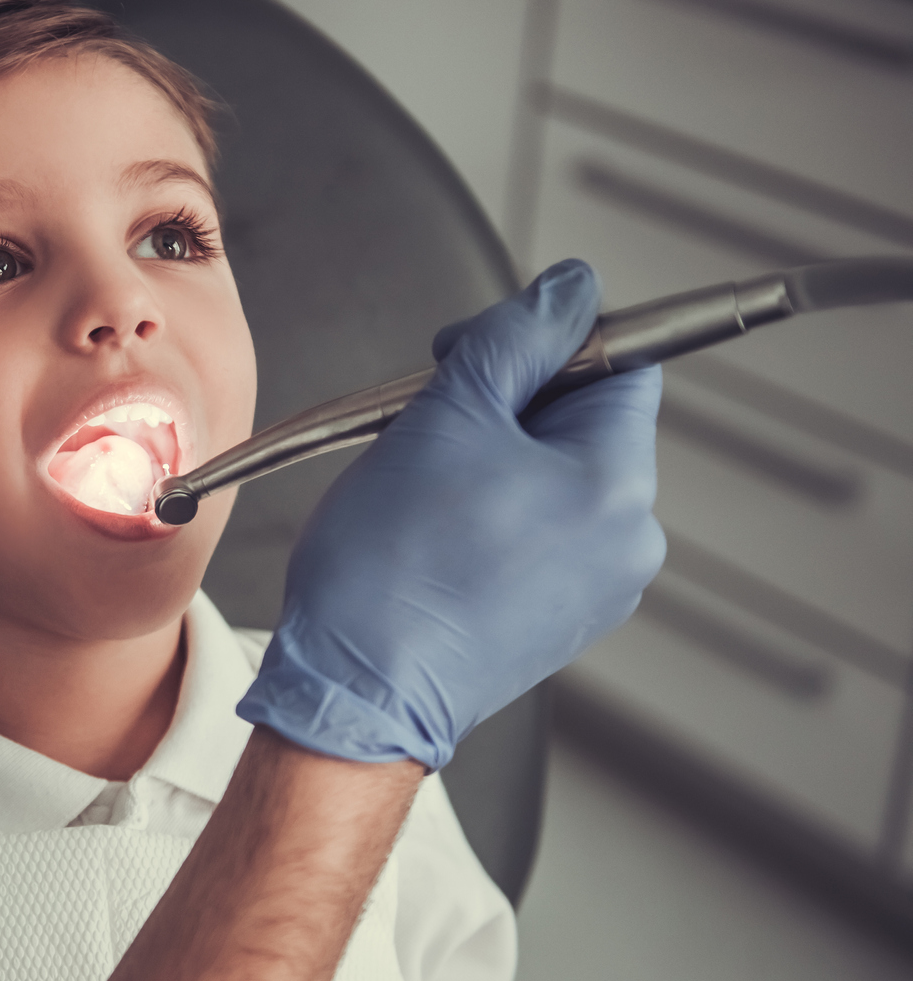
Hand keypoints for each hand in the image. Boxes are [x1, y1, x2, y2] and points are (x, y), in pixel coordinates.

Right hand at [237, 260, 663, 769]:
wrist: (353, 693)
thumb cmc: (388, 568)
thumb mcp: (445, 416)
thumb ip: (514, 338)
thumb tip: (569, 288)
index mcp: (617, 482)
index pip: (620, 361)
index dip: (541, 339)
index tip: (469, 352)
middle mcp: (626, 540)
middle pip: (582, 421)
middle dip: (506, 403)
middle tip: (426, 417)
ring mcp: (596, 589)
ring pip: (552, 479)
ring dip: (491, 459)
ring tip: (419, 485)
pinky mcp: (555, 623)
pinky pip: (534, 536)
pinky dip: (487, 518)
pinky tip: (430, 535)